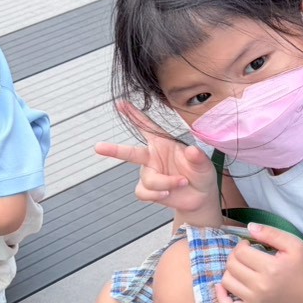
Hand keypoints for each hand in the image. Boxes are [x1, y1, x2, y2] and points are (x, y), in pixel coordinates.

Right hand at [96, 103, 219, 224]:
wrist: (200, 198)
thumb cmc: (201, 175)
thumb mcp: (205, 164)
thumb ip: (198, 158)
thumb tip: (191, 151)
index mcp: (163, 144)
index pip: (147, 128)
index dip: (134, 115)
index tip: (121, 104)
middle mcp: (152, 158)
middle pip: (130, 153)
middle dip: (114, 150)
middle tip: (98, 147)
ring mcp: (149, 174)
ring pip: (148, 179)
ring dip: (165, 182)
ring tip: (181, 182)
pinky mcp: (148, 190)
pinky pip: (143, 192)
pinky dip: (156, 194)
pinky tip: (167, 194)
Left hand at [215, 224, 302, 302]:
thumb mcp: (295, 245)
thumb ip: (271, 233)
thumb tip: (249, 227)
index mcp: (271, 268)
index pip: (240, 252)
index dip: (242, 245)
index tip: (250, 245)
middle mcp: (260, 286)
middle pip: (231, 265)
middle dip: (236, 256)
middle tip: (246, 255)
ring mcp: (255, 301)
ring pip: (226, 282)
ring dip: (230, 271)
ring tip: (242, 269)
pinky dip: (221, 296)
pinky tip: (223, 287)